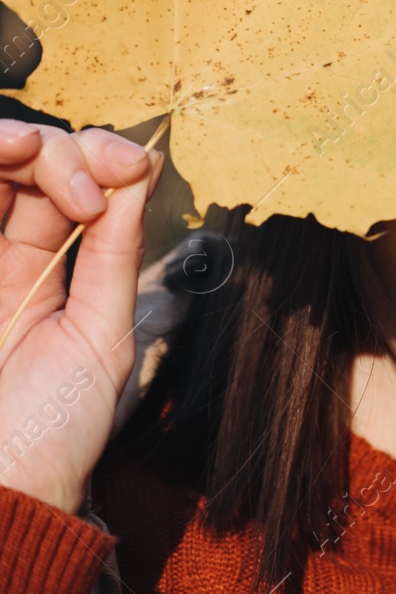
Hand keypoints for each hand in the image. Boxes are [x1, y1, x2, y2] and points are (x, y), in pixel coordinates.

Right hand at [0, 120, 160, 513]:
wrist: (0, 490)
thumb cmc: (52, 430)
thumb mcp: (100, 331)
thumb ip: (113, 253)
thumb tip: (142, 172)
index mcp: (43, 269)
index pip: (63, 182)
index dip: (93, 157)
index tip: (126, 170)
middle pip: (17, 163)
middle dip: (55, 147)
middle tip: (87, 176)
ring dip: (10, 144)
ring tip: (27, 155)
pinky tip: (3, 164)